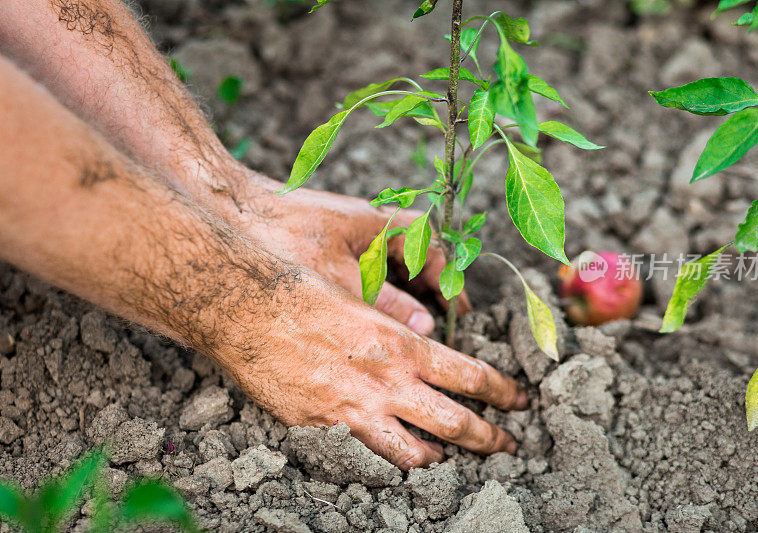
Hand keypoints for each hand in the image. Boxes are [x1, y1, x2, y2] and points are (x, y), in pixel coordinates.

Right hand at [217, 268, 526, 469]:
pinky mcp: (321, 428)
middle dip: (488, 436)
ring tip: (451, 462)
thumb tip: (425, 330)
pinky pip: (365, 456)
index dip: (501, 391)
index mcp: (401, 346)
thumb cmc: (303, 289)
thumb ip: (397, 320)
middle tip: (507, 444)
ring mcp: (353, 412)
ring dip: (439, 460)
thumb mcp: (362, 297)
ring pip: (414, 453)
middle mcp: (385, 384)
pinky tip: (392, 459)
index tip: (517, 399)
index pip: (469, 376)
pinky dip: (386, 460)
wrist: (246, 307)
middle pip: (454, 422)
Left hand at [222, 170, 470, 335]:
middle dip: (431, 290)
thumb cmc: (282, 236)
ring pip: (391, 264)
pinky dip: (377, 290)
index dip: (451, 282)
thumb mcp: (340, 281)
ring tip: (414, 326)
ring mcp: (348, 233)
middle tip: (444, 323)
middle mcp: (370, 223)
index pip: (435, 249)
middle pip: (418, 257)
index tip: (460, 311)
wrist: (228, 208)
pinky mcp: (328, 244)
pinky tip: (372, 315)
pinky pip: (367, 267)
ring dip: (405, 292)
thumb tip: (424, 328)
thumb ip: (385, 305)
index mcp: (383, 223)